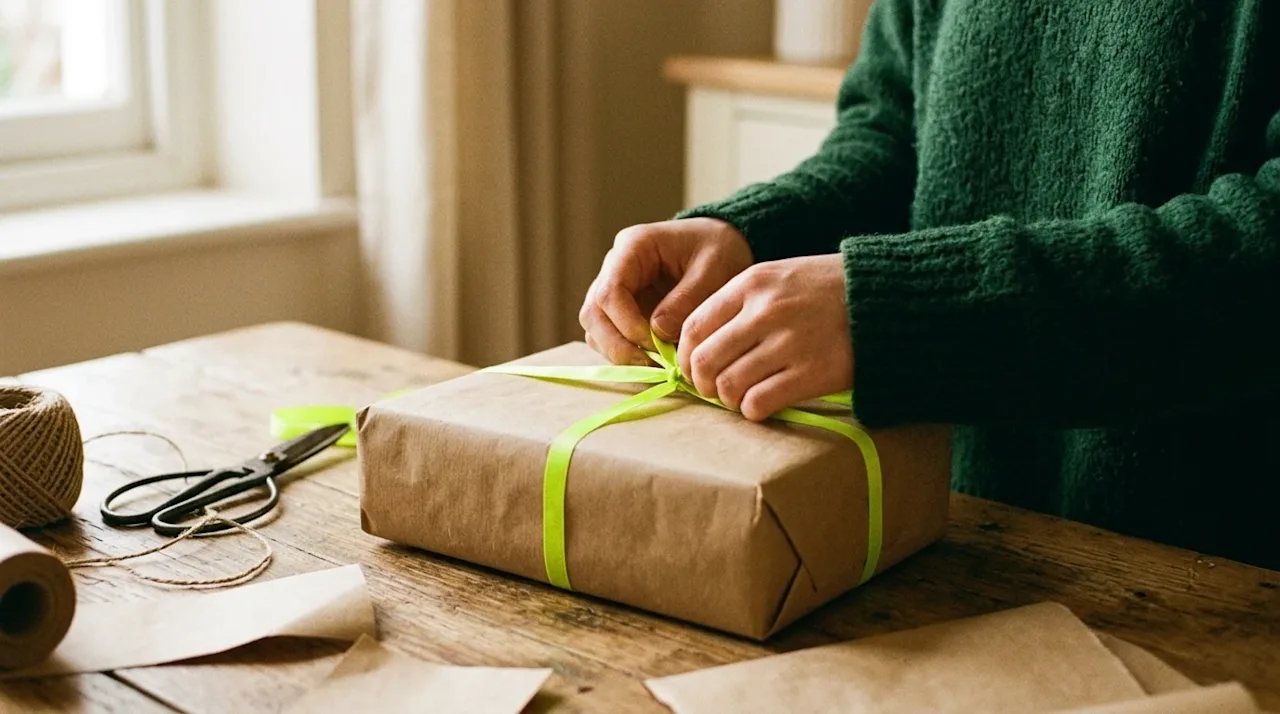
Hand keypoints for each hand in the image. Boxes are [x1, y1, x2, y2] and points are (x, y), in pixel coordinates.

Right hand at [580, 218, 753, 364]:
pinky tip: (655, 363)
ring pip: (595, 330)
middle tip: (652, 365)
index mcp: (632, 247)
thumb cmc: (718, 249)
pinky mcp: (621, 312)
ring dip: (620, 354)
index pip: (609, 292)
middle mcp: (614, 268)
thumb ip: (686, 300)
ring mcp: (614, 291)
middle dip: (618, 346)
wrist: (722, 244)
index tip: (657, 345)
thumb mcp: (713, 269)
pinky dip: (627, 355)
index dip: (627, 324)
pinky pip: (610, 339)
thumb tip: (658, 333)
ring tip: (656, 367)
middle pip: (593, 314)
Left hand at [677, 254, 853, 420]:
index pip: (693, 327)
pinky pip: (759, 403)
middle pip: (704, 360)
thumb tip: (699, 344)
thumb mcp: (780, 277)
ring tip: (742, 396)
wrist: (887, 298)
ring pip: (728, 385)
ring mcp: (789, 343)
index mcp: (752, 284)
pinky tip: (764, 404)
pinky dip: (753, 410)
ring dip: (728, 399)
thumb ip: (740, 303)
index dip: (685, 356)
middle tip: (714, 388)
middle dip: (702, 382)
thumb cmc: (829, 289)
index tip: (693, 368)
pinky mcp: (812, 373)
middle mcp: (765, 311)